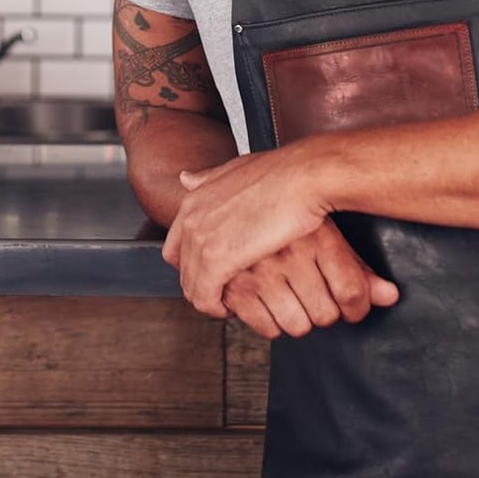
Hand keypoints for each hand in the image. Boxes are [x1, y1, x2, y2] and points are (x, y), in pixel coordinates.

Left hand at [163, 144, 332, 316]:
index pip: (175, 245)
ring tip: (230, 303)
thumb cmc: (282, 174)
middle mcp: (191, 218)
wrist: (303, 177)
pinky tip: (233, 307)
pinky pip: (204, 297)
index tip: (212, 271)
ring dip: (209, 298)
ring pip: (191, 286)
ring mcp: (201, 238)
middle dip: (200, 282)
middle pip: (182, 267)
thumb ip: (209, 179)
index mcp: (195, 200)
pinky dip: (215, 308)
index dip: (192, 263)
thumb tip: (185, 179)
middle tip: (222, 291)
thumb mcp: (236, 170)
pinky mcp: (216, 260)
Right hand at [221, 219, 398, 338]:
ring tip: (290, 296)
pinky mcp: (236, 287)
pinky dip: (269, 322)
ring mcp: (261, 270)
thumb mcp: (325, 232)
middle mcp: (289, 252)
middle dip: (323, 311)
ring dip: (297, 318)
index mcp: (315, 235)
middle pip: (326, 314)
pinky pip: (268, 329)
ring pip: (298, 326)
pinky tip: (267, 300)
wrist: (233, 194)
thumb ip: (358, 268)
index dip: (357, 306)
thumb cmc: (285, 212)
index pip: (351, 293)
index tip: (351, 305)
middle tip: (314, 294)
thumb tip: (391, 296)